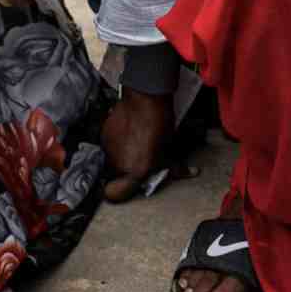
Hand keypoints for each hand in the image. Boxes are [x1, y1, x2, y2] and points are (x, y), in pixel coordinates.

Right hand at [102, 86, 188, 203]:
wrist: (144, 97)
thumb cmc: (160, 121)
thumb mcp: (169, 147)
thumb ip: (171, 166)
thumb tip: (187, 172)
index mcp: (136, 171)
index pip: (116, 194)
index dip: (122, 191)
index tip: (133, 183)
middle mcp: (118, 164)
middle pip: (118, 177)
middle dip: (128, 170)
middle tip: (141, 158)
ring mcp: (108, 150)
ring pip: (112, 162)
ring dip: (122, 157)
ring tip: (135, 144)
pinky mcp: (103, 137)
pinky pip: (108, 148)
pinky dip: (117, 145)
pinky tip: (128, 134)